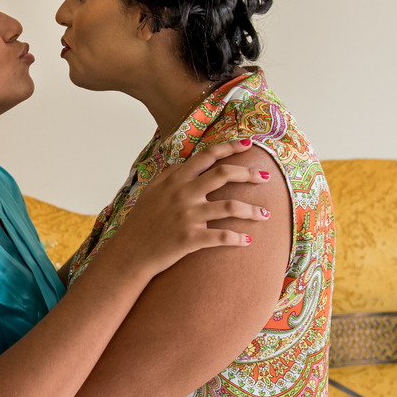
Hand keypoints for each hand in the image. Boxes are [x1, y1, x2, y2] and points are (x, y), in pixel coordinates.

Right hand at [108, 140, 269, 276]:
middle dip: (249, 174)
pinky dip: (238, 238)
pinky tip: (248, 240)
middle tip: (266, 177)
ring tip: (265, 214)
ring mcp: (187, 216)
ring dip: (252, 210)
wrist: (130, 252)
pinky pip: (221, 236)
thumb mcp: (152, 191)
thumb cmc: (142, 221)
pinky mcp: (190, 238)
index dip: (229, 147)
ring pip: (230, 207)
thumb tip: (188, 162)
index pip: (207, 156)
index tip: (248, 144)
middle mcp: (183, 194)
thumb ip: (171, 175)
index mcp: (175, 179)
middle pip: (224, 175)